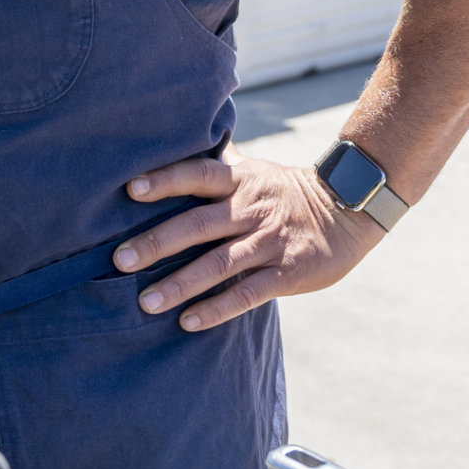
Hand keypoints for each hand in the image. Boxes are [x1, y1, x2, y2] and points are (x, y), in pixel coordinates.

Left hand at [109, 144, 386, 329]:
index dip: (164, 180)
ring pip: (218, 264)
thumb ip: (216, 168)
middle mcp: (250, 209)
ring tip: (146, 302)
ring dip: (180, 284)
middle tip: (119, 259)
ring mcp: (269, 242)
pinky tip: (188, 322)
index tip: (130, 190)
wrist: (349, 210)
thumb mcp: (253, 171)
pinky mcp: (288, 273)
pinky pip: (247, 293)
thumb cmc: (285, 192)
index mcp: (239, 181)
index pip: (196, 175)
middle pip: (198, 224)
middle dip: (157, 243)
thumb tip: (175, 146)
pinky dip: (217, 308)